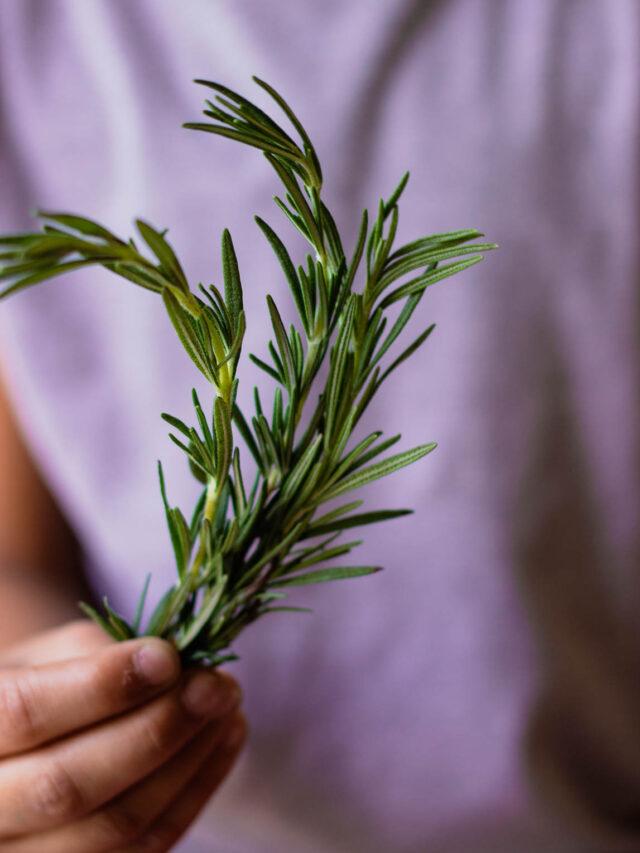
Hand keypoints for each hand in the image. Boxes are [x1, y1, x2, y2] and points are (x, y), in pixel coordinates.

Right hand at [0, 619, 246, 851]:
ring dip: (187, 761)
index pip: (24, 714)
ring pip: (113, 827)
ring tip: (227, 705)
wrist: (24, 742)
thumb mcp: (49, 653)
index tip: (167, 656)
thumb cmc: (40, 681)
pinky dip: (196, 789)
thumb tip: (174, 668)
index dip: (100, 686)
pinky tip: (226, 737)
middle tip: (214, 685)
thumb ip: (98, 656)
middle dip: (155, 730)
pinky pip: (146, 848)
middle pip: (66, 787)